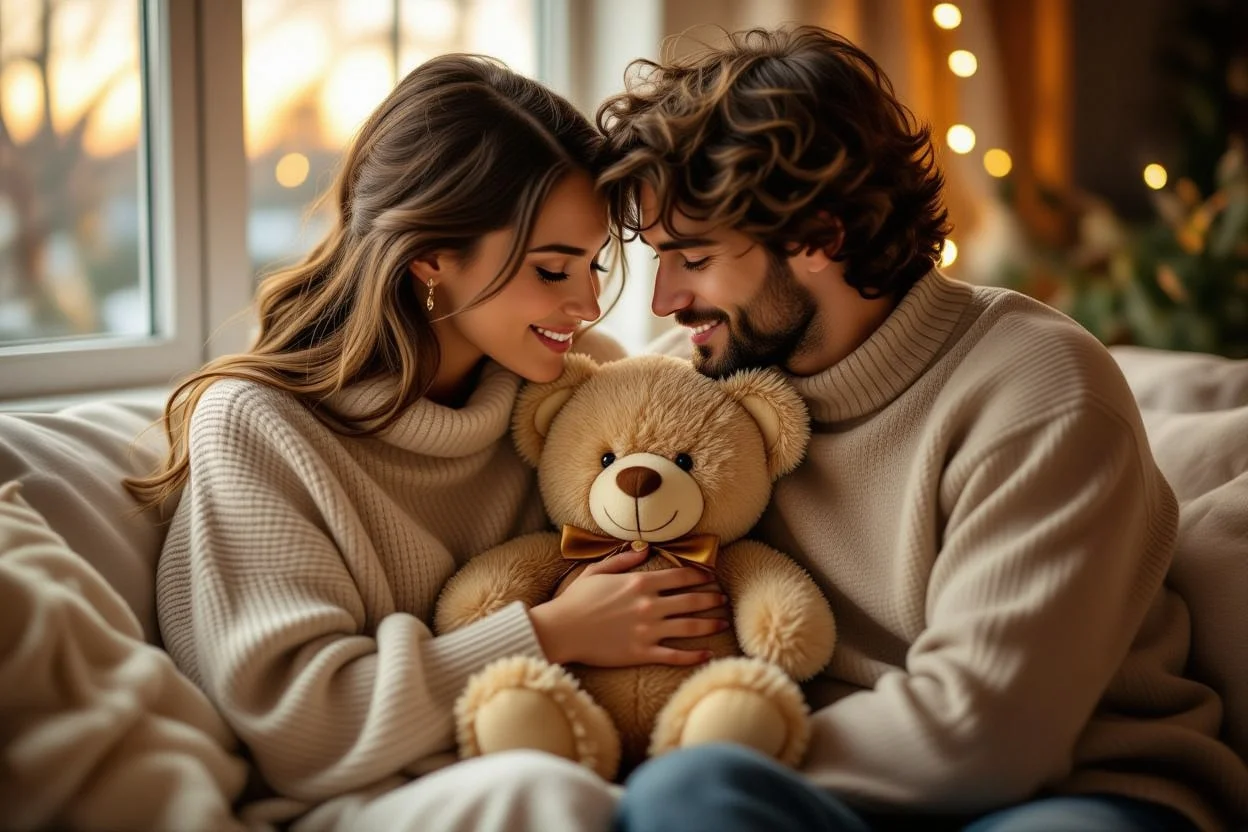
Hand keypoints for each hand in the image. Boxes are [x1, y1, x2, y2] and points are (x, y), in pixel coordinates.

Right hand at [528, 544, 727, 666]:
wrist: (561, 630)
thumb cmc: (576, 599)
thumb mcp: (598, 571)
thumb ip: (624, 560)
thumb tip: (644, 549)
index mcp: (640, 582)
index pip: (681, 577)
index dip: (701, 576)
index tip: (712, 578)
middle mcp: (649, 605)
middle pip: (692, 601)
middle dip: (712, 599)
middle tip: (723, 600)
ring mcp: (648, 630)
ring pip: (690, 627)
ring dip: (711, 624)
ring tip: (723, 623)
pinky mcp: (642, 652)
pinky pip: (676, 655)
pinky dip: (695, 655)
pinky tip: (708, 654)